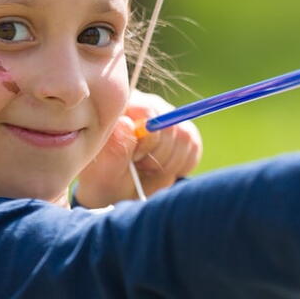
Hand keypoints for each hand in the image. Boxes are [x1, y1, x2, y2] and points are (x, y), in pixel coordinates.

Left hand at [74, 92, 202, 207]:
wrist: (120, 192)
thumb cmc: (107, 182)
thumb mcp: (106, 174)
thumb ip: (115, 150)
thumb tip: (126, 124)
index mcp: (121, 109)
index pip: (148, 111)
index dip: (148, 140)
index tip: (135, 160)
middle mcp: (145, 106)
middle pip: (170, 126)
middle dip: (159, 156)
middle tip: (141, 168)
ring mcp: (166, 116)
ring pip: (185, 136)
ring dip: (169, 164)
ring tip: (149, 170)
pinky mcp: (184, 130)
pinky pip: (193, 147)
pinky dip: (181, 166)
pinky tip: (162, 170)